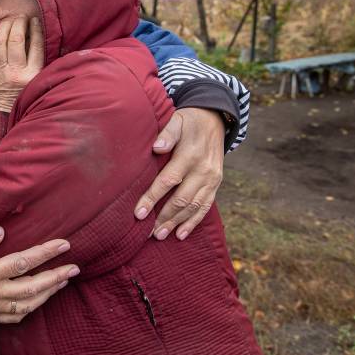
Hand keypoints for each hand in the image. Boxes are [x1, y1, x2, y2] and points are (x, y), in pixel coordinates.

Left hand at [0, 17, 43, 112]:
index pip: (36, 45)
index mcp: (33, 73)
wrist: (3, 108)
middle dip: (18, 23)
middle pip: (16, 39)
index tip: (34, 19)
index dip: (35, 29)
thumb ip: (37, 58)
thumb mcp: (37, 77)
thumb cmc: (23, 90)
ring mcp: (0, 71)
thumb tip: (35, 32)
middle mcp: (16, 72)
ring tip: (8, 21)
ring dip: (4, 26)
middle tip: (20, 17)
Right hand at [0, 226, 78, 324]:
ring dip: (49, 292)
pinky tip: (38, 301)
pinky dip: (32, 308)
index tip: (64, 244)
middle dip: (56, 276)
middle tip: (75, 267)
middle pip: (33, 286)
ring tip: (62, 282)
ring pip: (29, 303)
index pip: (23, 262)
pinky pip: (17, 316)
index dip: (46, 253)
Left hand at [133, 108, 224, 240]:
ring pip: (193, 207)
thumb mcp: (177, 120)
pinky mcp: (216, 184)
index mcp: (190, 155)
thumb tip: (156, 147)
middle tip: (147, 233)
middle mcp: (203, 170)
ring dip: (176, 223)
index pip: (168, 181)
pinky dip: (193, 222)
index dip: (152, 198)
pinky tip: (181, 234)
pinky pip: (206, 206)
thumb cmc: (188, 121)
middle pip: (181, 199)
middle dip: (163, 217)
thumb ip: (168, 133)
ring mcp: (212, 179)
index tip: (138, 213)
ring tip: (159, 235)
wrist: (215, 119)